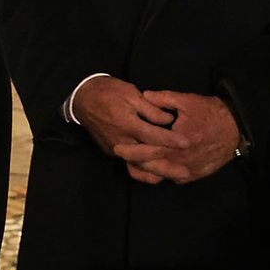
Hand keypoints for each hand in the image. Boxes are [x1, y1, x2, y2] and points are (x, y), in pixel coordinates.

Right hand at [72, 75, 187, 164]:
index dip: (170, 140)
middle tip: (185, 172)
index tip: (187, 143)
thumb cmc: (109, 92)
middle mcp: (121, 140)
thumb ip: (150, 109)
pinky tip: (156, 174)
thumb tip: (168, 120)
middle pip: (146, 157)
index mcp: (127, 123)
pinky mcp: (110, 152)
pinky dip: (143, 171)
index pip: (153, 135)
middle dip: (167, 166)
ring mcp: (114, 149)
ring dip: (156, 173)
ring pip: (138, 165)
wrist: (82, 99)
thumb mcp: (131, 93)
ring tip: (174, 178)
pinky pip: (129, 164)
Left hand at [111, 91, 240, 184]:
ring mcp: (187, 170)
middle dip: (133, 162)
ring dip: (145, 170)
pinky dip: (160, 174)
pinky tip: (152, 167)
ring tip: (133, 162)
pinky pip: (172, 178)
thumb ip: (163, 98)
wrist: (235, 129)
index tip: (117, 147)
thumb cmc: (211, 113)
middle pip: (150, 167)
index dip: (130, 150)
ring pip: (159, 175)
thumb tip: (144, 96)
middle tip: (121, 156)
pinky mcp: (193, 175)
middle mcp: (180, 160)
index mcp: (176, 143)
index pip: (147, 151)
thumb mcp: (187, 101)